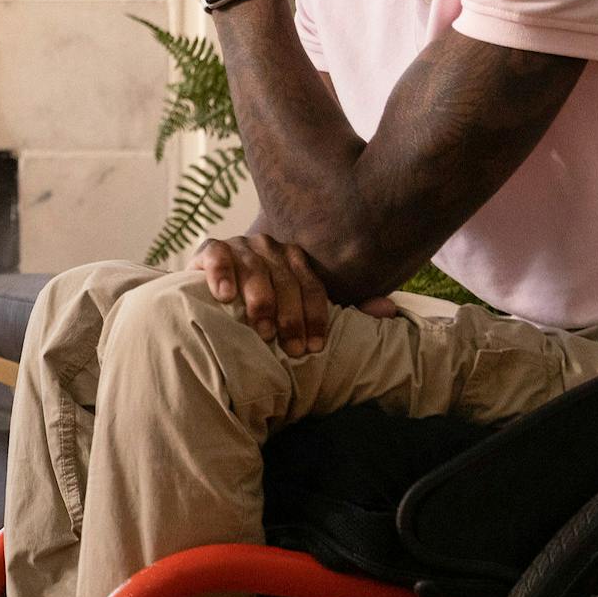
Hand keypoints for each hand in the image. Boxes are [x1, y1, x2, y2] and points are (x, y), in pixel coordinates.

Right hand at [195, 232, 393, 355]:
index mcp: (295, 260)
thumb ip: (343, 311)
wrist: (207, 298)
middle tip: (291, 349)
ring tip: (262, 330)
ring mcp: (240, 247)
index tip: (315, 347)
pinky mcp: (211, 249)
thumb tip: (390, 310)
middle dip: (290, 317)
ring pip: (255, 269)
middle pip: (286, 280)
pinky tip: (225, 298)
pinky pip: (218, 256)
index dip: (316, 316)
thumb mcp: (300, 310)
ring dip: (260, 300)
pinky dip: (222, 275)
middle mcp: (270, 248)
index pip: (312, 285)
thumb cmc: (260, 307)